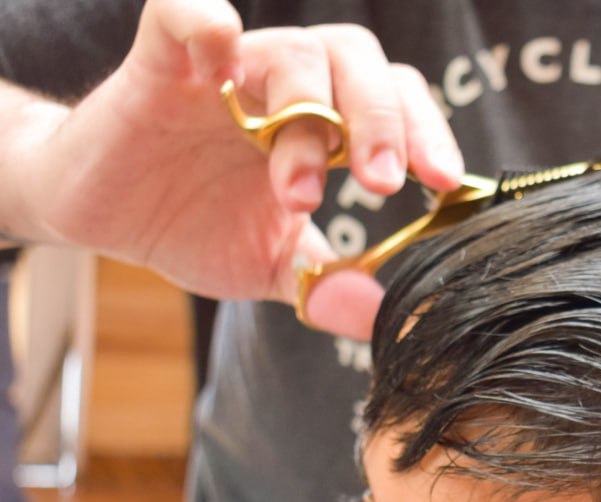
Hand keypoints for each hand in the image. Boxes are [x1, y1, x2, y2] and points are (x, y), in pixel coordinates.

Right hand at [24, 0, 461, 337]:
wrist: (99, 212)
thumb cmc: (191, 224)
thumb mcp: (268, 265)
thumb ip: (324, 285)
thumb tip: (381, 316)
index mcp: (323, 129)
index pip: (395, 104)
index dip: (426, 133)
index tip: (444, 183)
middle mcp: (285, 91)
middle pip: (358, 65)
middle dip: (381, 121)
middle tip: (383, 183)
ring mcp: (227, 73)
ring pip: (294, 50)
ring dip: (309, 111)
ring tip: (300, 190)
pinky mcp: (160, 65)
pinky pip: (185, 16)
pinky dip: (207, 26)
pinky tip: (221, 62)